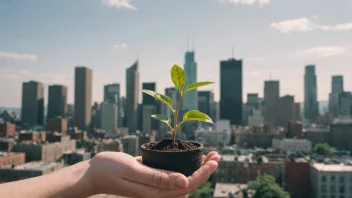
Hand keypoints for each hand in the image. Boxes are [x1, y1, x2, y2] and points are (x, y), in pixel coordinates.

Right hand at [88, 151, 219, 197]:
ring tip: (209, 156)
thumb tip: (184, 181)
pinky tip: (188, 157)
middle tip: (216, 155)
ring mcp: (155, 185)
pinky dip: (184, 166)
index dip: (203, 174)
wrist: (93, 172)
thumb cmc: (110, 170)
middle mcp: (157, 191)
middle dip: (205, 170)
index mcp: (155, 192)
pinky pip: (172, 174)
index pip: (187, 185)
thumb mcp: (133, 170)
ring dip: (197, 168)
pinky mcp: (151, 177)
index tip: (213, 161)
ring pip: (182, 178)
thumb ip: (158, 177)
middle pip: (188, 183)